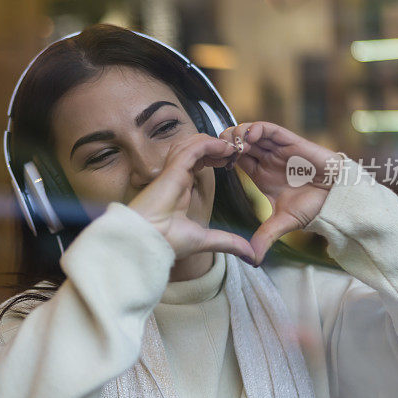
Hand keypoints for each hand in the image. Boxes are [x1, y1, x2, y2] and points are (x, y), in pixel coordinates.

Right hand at [128, 133, 255, 261]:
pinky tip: (224, 147)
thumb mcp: (204, 240)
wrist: (148, 242)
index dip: (213, 157)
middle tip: (234, 150)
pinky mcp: (173, 170)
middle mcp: (175, 177)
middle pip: (193, 149)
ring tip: (232, 147)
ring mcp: (173, 172)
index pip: (195, 163)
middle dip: (215, 146)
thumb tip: (249, 254)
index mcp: (179, 189)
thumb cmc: (166, 241)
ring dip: (213, 142)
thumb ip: (227, 241)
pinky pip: (192, 149)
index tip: (230, 161)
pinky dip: (208, 144)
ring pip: (191, 145)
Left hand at [220, 121, 342, 266]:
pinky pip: (269, 129)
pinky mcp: (290, 141)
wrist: (338, 197)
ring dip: (238, 134)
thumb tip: (252, 260)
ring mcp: (277, 149)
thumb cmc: (315, 207)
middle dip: (225, 142)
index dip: (223, 158)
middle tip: (218, 151)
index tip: (213, 163)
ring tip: (232, 145)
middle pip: (238, 142)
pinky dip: (256, 129)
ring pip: (251, 132)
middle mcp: (267, 159)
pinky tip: (248, 137)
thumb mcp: (284, 222)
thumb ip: (265, 236)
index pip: (235, 159)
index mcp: (260, 174)